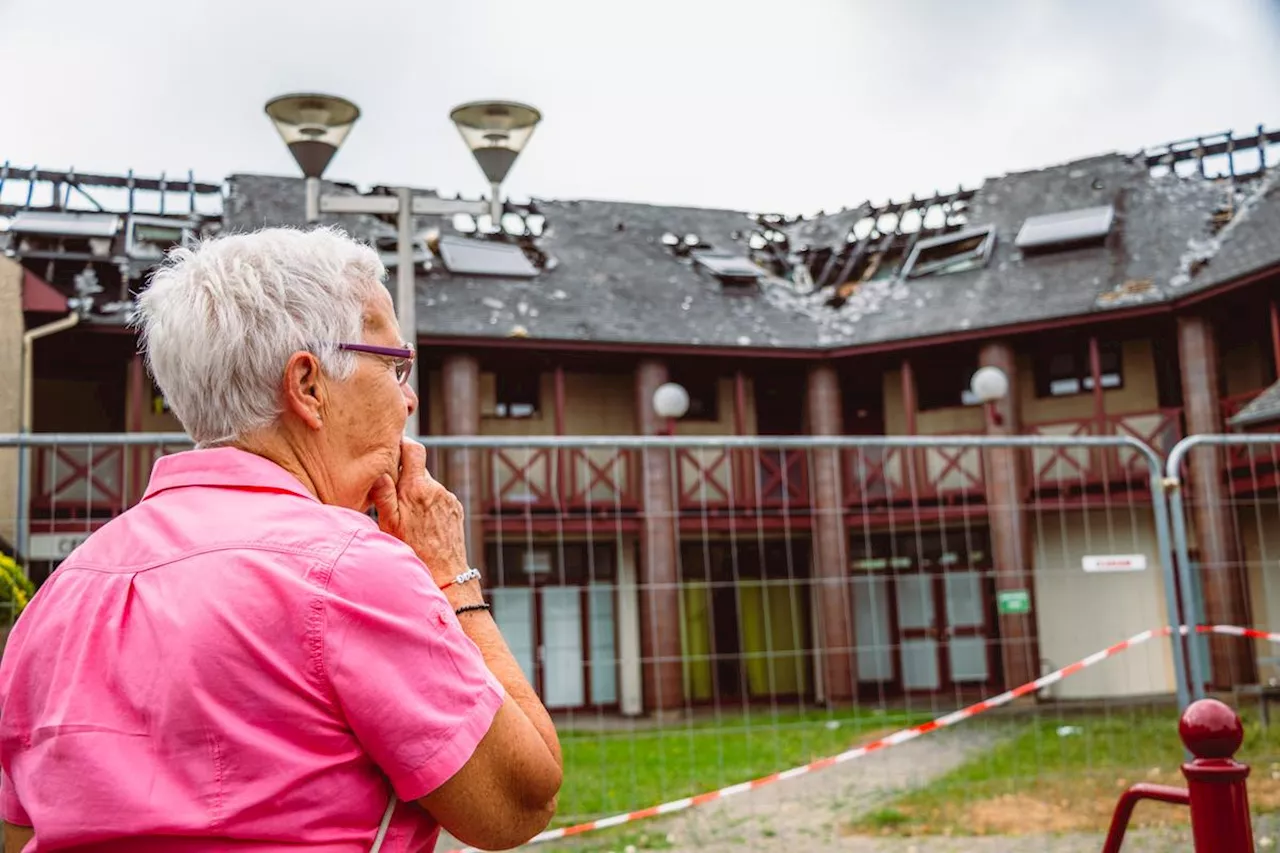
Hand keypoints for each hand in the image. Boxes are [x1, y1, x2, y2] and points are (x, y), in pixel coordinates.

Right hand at [371, 438, 471, 591]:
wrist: (445, 573)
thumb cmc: (412, 550)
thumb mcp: (389, 524)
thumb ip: (384, 495)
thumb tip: (379, 471)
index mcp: (417, 488)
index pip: (414, 449)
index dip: (403, 443)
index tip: (393, 447)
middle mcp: (436, 488)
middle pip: (418, 468)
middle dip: (405, 476)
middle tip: (393, 492)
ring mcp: (448, 497)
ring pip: (428, 485)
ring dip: (417, 492)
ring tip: (408, 515)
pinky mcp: (456, 507)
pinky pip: (438, 497)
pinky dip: (429, 503)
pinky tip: (423, 522)